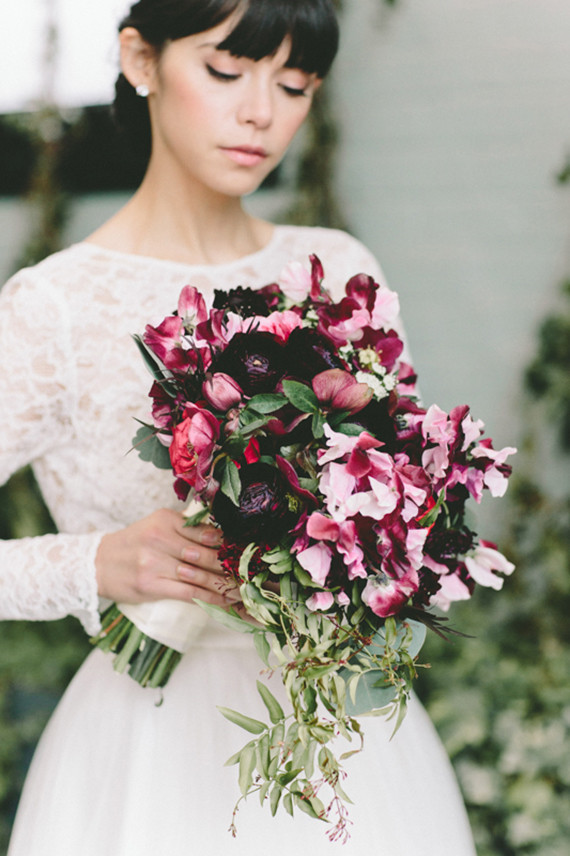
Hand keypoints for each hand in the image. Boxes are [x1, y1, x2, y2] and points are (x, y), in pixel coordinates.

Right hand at [95, 509, 237, 607]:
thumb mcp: (155, 526)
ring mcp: (155, 563)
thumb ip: (185, 528)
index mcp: (165, 520)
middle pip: (206, 553)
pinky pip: (189, 593)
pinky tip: (226, 602)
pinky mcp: (151, 585)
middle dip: (232, 565)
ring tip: (247, 589)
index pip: (207, 531)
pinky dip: (211, 599)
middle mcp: (160, 539)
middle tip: (254, 573)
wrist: (95, 564)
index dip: (231, 544)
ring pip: (200, 575)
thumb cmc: (132, 545)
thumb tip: (221, 535)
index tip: (250, 552)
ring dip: (227, 584)